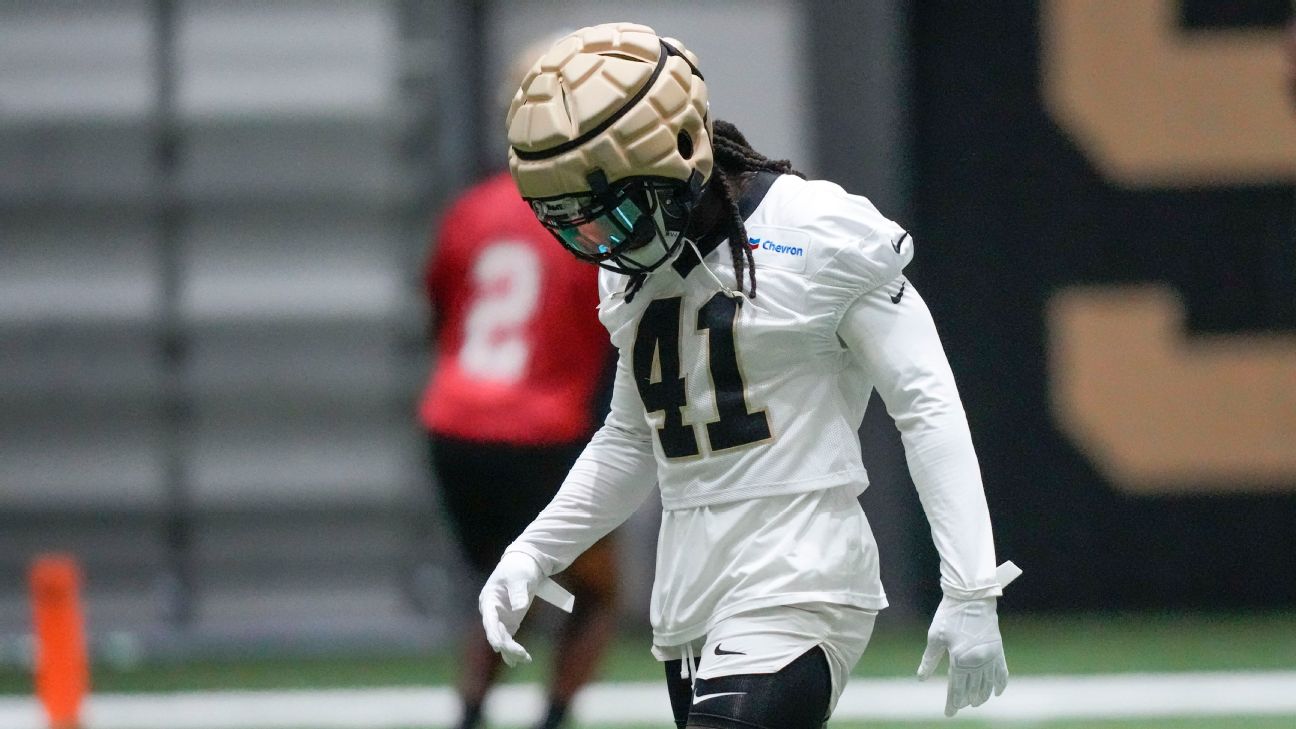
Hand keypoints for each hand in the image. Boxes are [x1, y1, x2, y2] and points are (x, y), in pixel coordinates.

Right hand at [478, 551, 543, 666]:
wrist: (526, 564)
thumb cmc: (519, 568)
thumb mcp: (520, 577)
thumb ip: (518, 592)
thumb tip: (518, 608)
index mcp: (488, 599)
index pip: (489, 620)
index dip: (493, 633)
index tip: (498, 645)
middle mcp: (491, 612)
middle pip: (496, 632)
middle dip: (507, 645)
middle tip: (521, 654)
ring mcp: (500, 618)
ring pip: (503, 638)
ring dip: (511, 650)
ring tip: (525, 659)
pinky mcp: (510, 621)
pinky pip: (509, 638)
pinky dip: (513, 649)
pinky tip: (519, 660)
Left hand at [916, 595, 1007, 716]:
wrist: (971, 597)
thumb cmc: (949, 615)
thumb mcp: (935, 637)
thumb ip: (929, 660)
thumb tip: (921, 678)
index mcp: (960, 659)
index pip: (956, 689)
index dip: (952, 703)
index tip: (949, 713)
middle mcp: (977, 661)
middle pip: (972, 689)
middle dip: (965, 700)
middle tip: (959, 706)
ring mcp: (990, 656)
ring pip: (988, 684)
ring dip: (982, 696)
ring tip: (975, 702)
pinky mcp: (998, 649)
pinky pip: (1002, 672)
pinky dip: (1000, 684)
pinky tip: (997, 693)